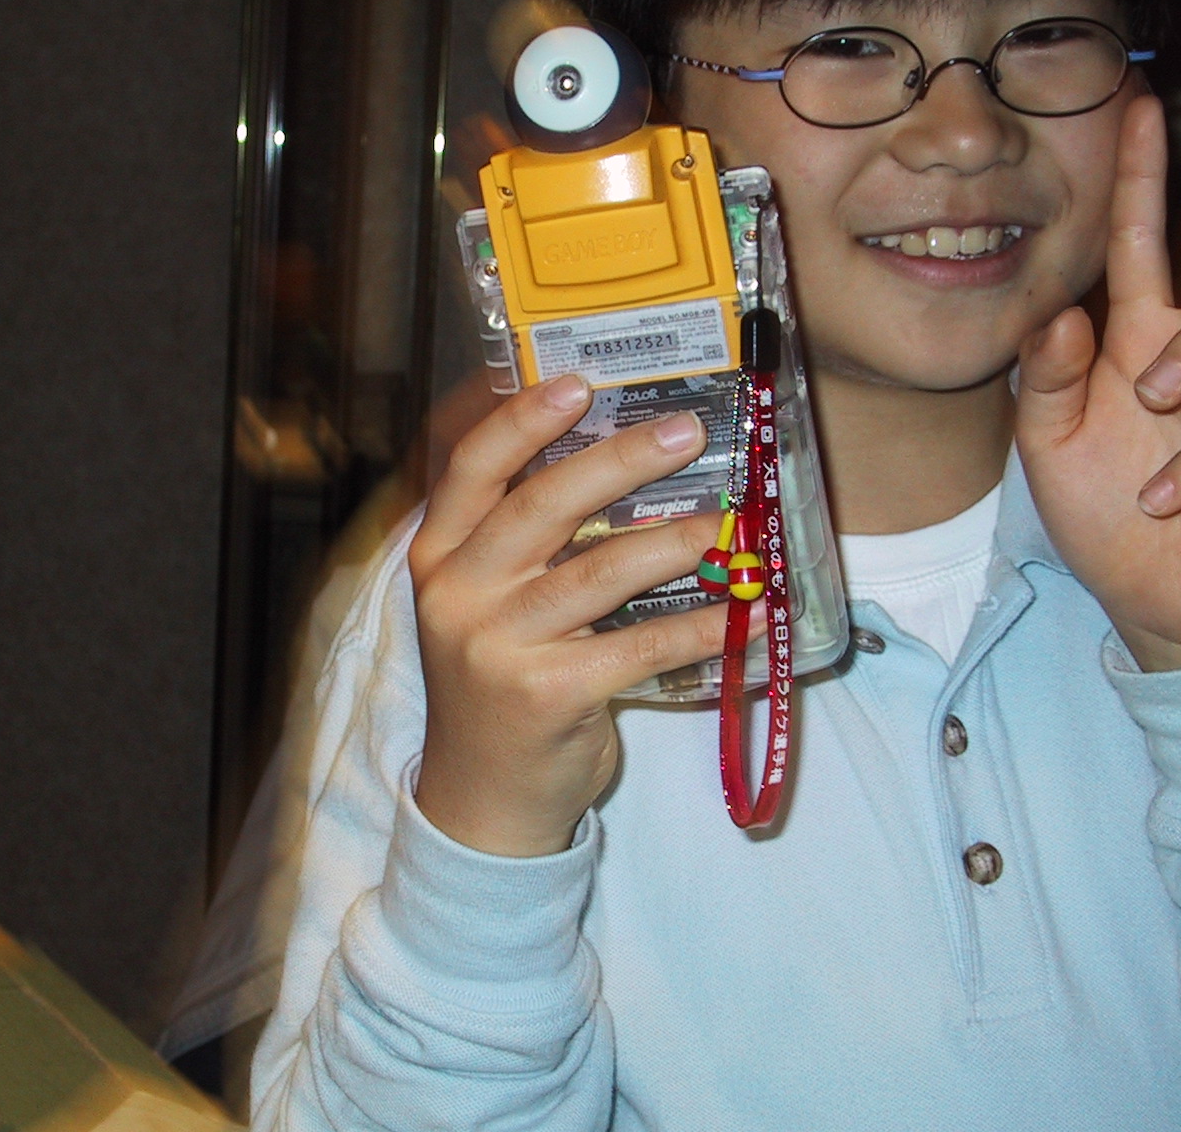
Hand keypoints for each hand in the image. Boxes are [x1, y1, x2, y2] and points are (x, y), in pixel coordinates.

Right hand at [408, 374, 730, 855]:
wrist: (484, 798)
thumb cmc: (500, 683)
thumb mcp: (486, 604)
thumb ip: (522, 543)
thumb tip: (619, 466)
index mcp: (438, 556)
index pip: (471, 468)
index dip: (522, 419)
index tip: (578, 382)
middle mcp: (458, 593)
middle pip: (542, 504)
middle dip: (621, 460)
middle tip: (687, 431)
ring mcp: (497, 645)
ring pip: (598, 571)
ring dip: (674, 541)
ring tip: (727, 522)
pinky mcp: (546, 693)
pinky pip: (638, 645)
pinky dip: (697, 627)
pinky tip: (742, 614)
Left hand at [1016, 96, 1180, 671]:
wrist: (1145, 594)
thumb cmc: (1100, 503)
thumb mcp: (1046, 441)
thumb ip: (1044, 377)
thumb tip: (1063, 310)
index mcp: (1139, 338)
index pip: (1148, 244)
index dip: (1146, 180)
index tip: (1142, 107)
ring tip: (1148, 396)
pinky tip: (1158, 496)